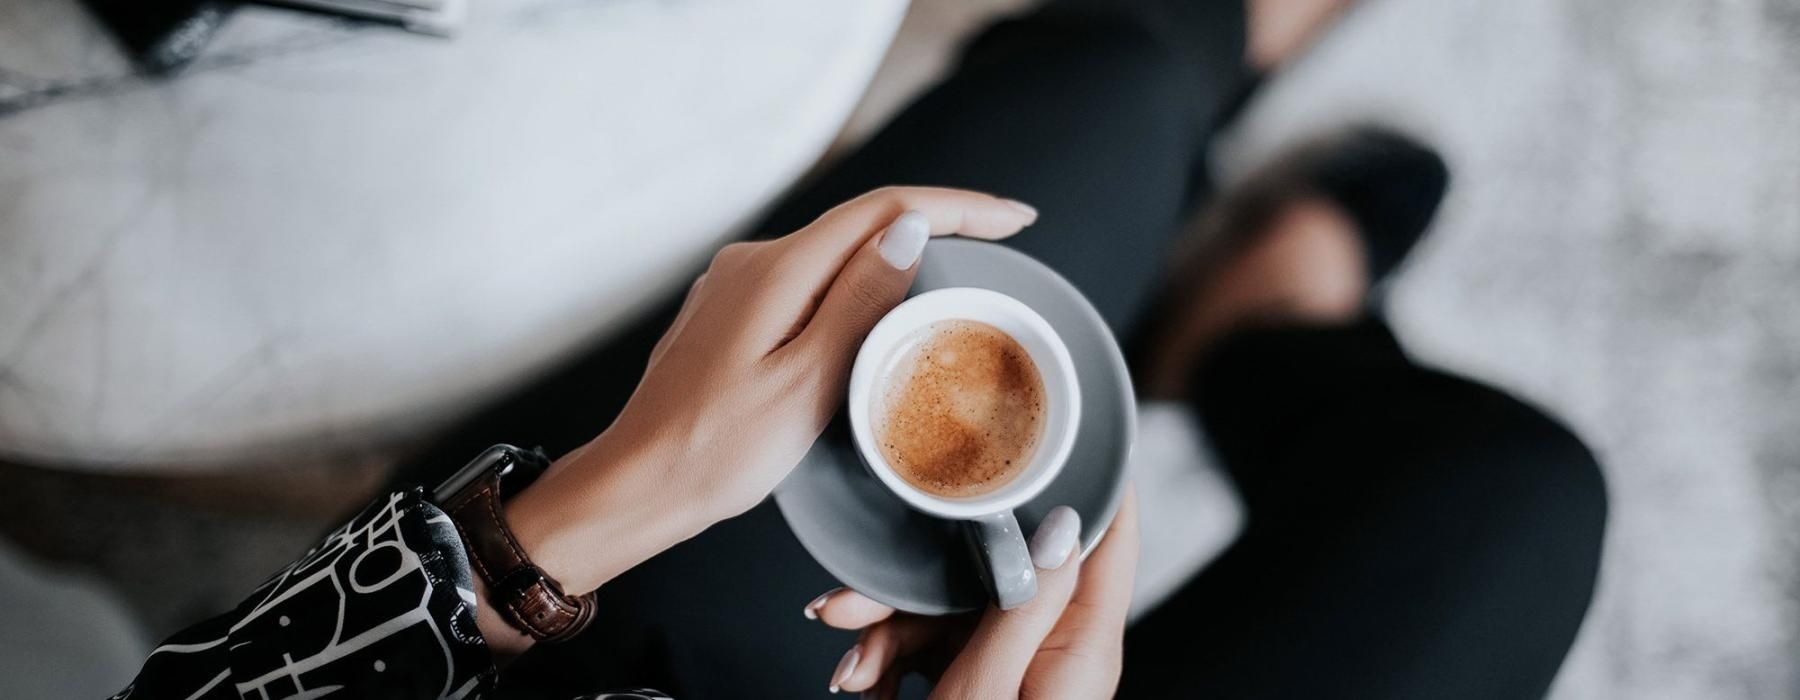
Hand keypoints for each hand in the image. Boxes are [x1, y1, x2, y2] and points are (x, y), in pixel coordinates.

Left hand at [504, 187, 1037, 592]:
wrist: (640, 483)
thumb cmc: (718, 449)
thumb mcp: (808, 382)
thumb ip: (859, 301)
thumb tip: (911, 231)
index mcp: (776, 270)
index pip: (885, 210)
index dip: (959, 207)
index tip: (1016, 219)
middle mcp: (752, 262)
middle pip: (862, 222)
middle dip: (939, 222)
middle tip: (1005, 240)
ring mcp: (737, 285)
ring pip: (835, 251)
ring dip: (899, 252)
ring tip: (961, 267)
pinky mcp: (732, 313)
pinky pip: (810, 280)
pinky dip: (858, 281)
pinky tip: (883, 305)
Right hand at [809, 488, 1139, 698]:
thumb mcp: (988, 689)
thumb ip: (1021, 602)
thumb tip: (1062, 522)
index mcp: (1084, 649)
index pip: (1109, 537)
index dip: (1097, 472)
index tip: (1075, 416)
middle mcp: (1058, 652)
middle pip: (1006, 569)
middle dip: (922, 581)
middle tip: (855, 602)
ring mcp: (1019, 668)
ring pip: (956, 605)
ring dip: (891, 629)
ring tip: (848, 666)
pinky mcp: (985, 684)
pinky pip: (939, 642)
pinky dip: (892, 656)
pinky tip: (860, 678)